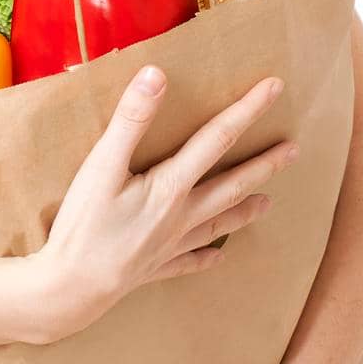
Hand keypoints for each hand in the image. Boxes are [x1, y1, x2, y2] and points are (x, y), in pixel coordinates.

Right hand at [37, 66, 297, 335]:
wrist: (70, 289)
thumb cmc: (83, 226)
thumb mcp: (102, 166)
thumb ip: (131, 120)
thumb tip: (157, 74)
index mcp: (171, 186)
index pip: (217, 138)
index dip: (247, 110)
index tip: (275, 87)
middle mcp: (180, 215)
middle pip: (231, 185)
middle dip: (263, 165)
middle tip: (292, 150)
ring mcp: (170, 244)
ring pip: (217, 223)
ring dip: (244, 211)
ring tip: (268, 203)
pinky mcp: (153, 267)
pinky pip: (188, 262)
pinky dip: (206, 258)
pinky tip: (217, 257)